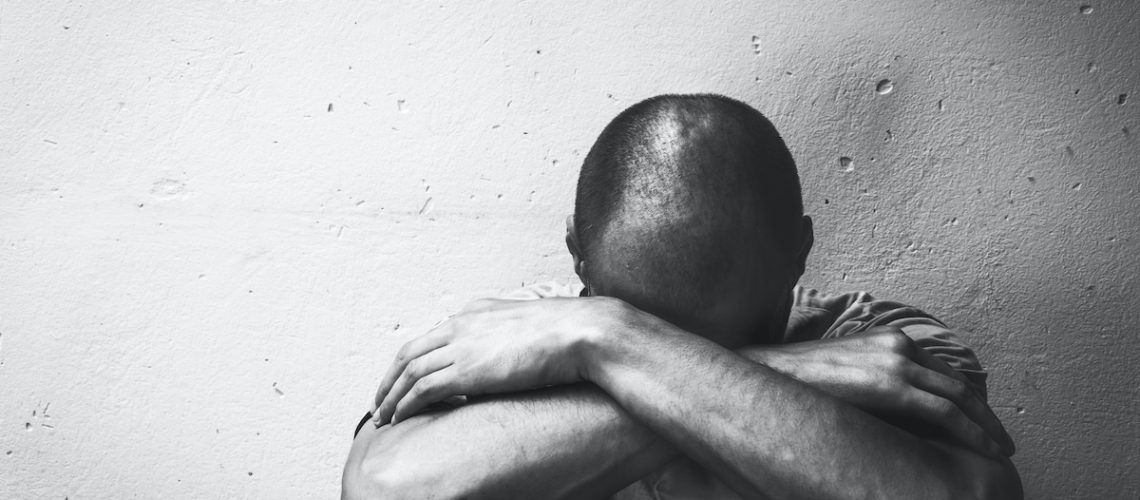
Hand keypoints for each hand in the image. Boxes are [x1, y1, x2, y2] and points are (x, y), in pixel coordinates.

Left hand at [370, 297, 613, 425]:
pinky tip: (401, 418)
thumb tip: (508, 353)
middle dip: (390, 380)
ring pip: (409, 372)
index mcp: (475, 312)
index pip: (430, 336)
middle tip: (382, 401)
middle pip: (409, 352)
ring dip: (392, 396)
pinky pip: (423, 389)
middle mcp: (461, 324)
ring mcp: (461, 345)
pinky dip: (406, 404)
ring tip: (385, 417)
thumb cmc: (568, 331)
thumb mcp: (529, 324)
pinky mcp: (466, 369)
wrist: (580, 332)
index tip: (403, 379)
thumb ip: (508, 335)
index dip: (411, 361)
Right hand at [740, 326, 1014, 456]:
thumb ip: (876, 384)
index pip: (942, 373)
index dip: (968, 401)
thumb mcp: (846, 373)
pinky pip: (944, 412)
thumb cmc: (800, 382)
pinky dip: (971, 431)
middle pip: (958, 384)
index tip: (982, 423)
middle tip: (1003, 441)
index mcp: (890, 341)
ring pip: (959, 397)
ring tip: (999, 450)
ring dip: (985, 426)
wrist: (767, 374)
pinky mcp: (890, 385)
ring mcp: (896, 363)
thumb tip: (895, 418)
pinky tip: (984, 449)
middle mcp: (899, 346)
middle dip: (985, 416)